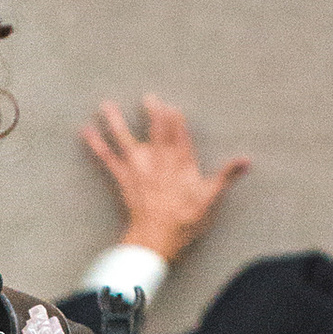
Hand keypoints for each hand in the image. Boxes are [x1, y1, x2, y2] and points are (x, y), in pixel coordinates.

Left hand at [80, 95, 250, 261]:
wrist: (156, 237)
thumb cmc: (184, 219)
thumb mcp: (210, 197)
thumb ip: (226, 175)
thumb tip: (246, 160)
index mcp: (180, 162)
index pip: (179, 134)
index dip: (176, 119)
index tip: (172, 105)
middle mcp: (158, 160)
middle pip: (155, 130)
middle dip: (152, 112)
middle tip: (149, 97)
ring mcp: (138, 167)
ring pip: (126, 138)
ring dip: (116, 121)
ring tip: (106, 105)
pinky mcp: (123, 178)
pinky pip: (107, 158)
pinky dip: (96, 144)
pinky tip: (86, 131)